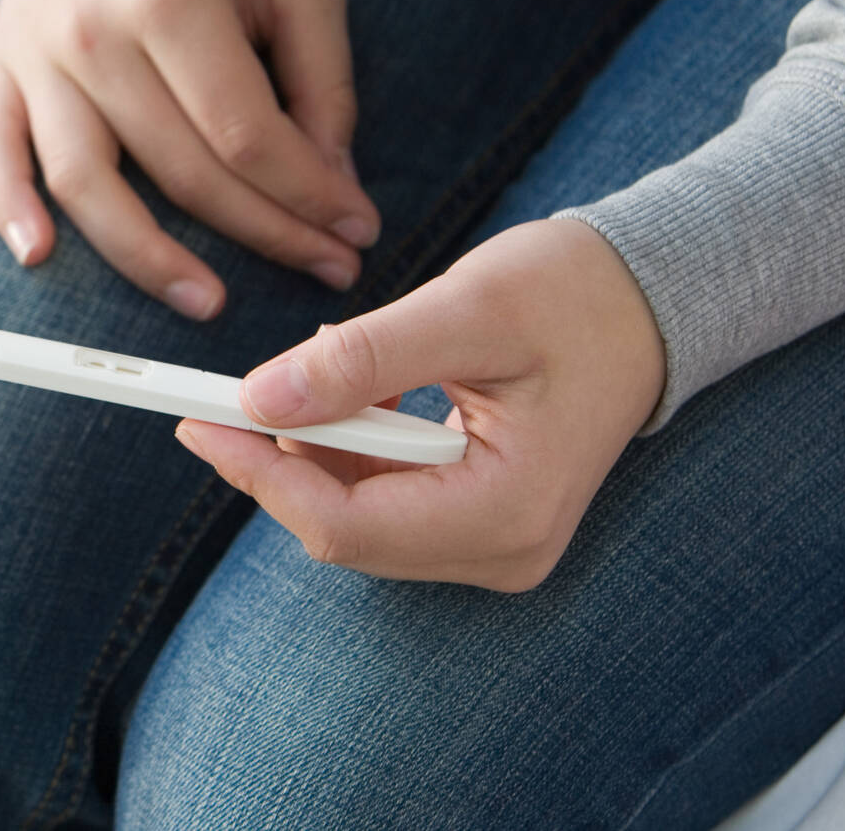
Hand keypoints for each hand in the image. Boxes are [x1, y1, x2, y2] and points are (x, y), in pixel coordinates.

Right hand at [0, 0, 380, 319]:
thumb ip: (322, 85)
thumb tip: (333, 191)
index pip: (244, 135)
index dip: (309, 197)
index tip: (357, 230)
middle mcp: (92, 30)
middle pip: (179, 170)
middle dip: (264, 232)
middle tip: (325, 266)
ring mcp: (35, 53)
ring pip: (84, 183)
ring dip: (146, 258)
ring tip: (209, 301)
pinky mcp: (0, 67)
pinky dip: (9, 211)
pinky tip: (40, 259)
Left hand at [174, 219, 666, 591]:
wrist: (649, 298)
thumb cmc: (574, 294)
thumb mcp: (466, 308)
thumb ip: (362, 360)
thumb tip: (259, 398)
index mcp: (507, 511)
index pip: (345, 525)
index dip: (258, 474)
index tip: (196, 420)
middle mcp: (503, 550)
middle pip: (343, 530)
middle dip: (280, 458)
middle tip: (232, 389)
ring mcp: (494, 543)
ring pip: (356, 517)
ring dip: (316, 448)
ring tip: (326, 367)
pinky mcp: (481, 520)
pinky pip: (383, 501)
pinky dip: (350, 447)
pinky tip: (360, 388)